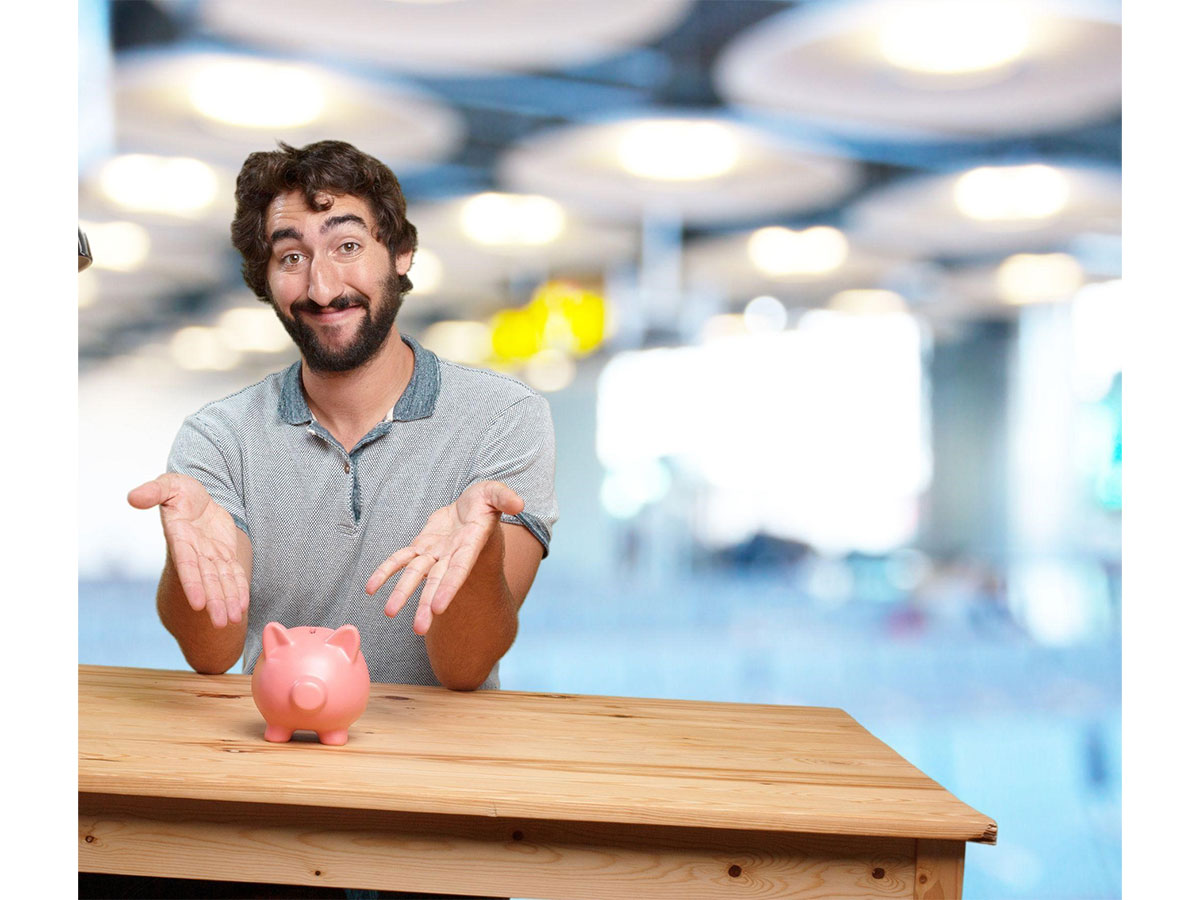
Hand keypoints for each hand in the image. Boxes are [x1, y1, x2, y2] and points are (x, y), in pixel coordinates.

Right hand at [128, 473, 249, 628]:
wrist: (197, 496)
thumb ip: (153, 491)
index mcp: (181, 538)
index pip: (187, 565)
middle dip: (214, 601)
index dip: (193, 584)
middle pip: (207, 580)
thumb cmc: (180, 491)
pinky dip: (238, 589)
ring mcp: (211, 554)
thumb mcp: (168, 484)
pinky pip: (233, 574)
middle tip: (221, 623)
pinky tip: (242, 606)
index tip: (198, 604)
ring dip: (227, 600)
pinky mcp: (224, 554)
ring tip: (232, 621)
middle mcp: (196, 551)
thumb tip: (133, 498)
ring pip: (221, 581)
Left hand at [366, 481, 523, 633]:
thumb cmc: (485, 501)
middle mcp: (451, 554)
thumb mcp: (495, 493)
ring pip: (415, 574)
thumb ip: (504, 498)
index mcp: (470, 544)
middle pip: (436, 580)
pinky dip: (385, 571)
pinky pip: (399, 560)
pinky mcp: (421, 547)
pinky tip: (370, 588)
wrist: (470, 507)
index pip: (459, 568)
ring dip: (402, 593)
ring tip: (388, 613)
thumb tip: (518, 503)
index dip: (449, 587)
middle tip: (419, 628)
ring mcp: (434, 553)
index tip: (438, 607)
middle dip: (426, 604)